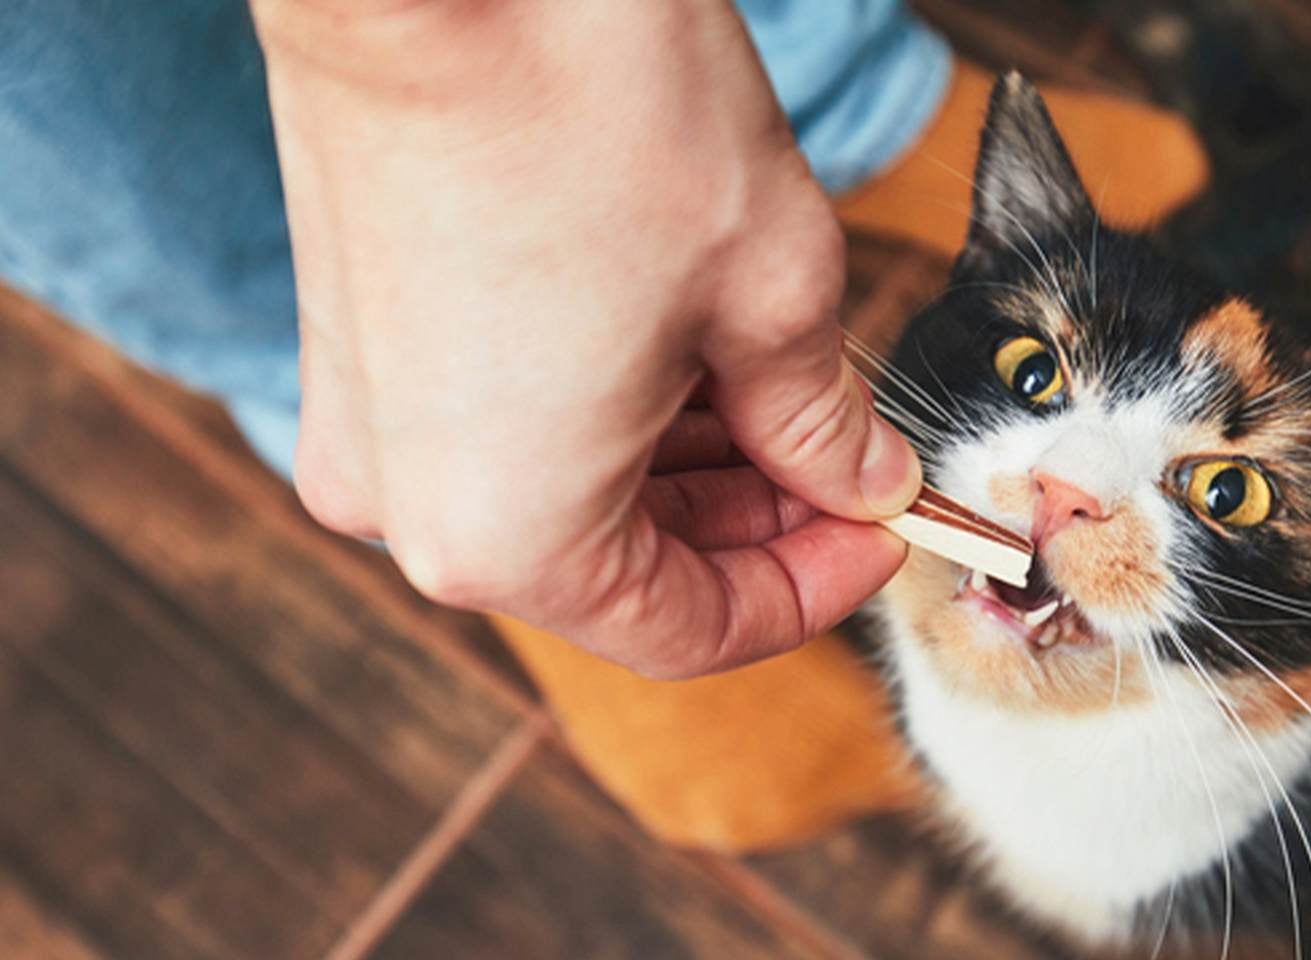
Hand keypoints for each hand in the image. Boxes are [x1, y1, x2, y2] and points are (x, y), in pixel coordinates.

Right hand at [251, 0, 918, 676]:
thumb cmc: (597, 110)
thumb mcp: (770, 291)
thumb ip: (824, 424)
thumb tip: (861, 480)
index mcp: (509, 537)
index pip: (693, 630)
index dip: (813, 588)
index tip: (887, 527)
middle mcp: (410, 509)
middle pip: (623, 570)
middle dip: (756, 521)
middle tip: (855, 458)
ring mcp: (366, 424)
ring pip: (565, 498)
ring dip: (688, 465)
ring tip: (788, 387)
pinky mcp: (354, 347)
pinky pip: (503, 428)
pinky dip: (607, 414)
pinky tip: (691, 349)